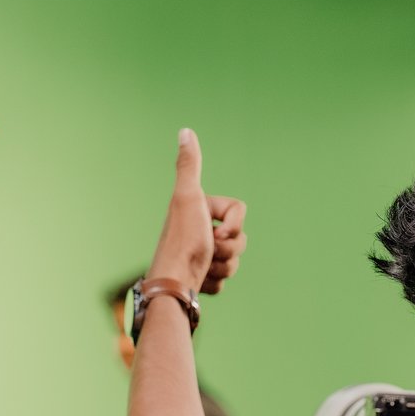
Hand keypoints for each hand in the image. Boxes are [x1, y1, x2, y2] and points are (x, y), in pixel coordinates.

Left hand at [147, 128, 247, 295]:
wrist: (173, 284)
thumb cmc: (182, 241)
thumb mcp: (187, 197)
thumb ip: (189, 165)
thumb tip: (185, 131)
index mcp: (199, 210)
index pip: (240, 211)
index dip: (235, 224)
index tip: (215, 232)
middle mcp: (200, 230)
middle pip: (241, 238)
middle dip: (229, 249)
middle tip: (208, 251)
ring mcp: (203, 255)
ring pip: (234, 260)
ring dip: (222, 267)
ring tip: (202, 267)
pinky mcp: (203, 277)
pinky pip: (224, 279)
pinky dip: (214, 282)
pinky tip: (198, 280)